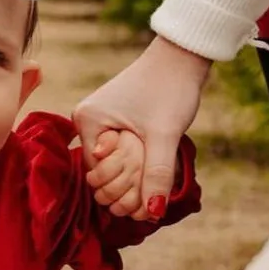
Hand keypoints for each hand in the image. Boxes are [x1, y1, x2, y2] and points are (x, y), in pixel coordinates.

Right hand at [73, 36, 210, 219]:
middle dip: (126, 184)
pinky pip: (118, 152)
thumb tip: (152, 213)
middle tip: (154, 184)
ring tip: (156, 173)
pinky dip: (134, 161)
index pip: (96, 174)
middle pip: (101, 171)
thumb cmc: (171, 89)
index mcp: (87, 121)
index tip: (148, 188)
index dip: (121, 187)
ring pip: (111, 163)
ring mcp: (98, 120)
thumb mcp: (164, 135)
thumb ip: (157, 174)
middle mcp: (85, 120)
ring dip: (132, 173)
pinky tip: (153, 161)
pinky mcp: (112, 120)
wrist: (182, 56)